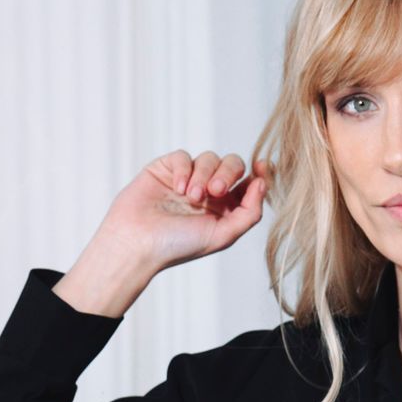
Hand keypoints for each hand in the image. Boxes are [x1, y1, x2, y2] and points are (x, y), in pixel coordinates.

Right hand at [97, 147, 270, 275]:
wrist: (138, 242)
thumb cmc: (179, 245)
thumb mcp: (223, 235)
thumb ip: (249, 212)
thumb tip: (262, 183)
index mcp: (225, 209)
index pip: (249, 184)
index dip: (259, 173)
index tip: (262, 166)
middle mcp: (209, 193)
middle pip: (232, 165)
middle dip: (227, 174)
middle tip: (214, 191)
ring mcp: (188, 180)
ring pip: (209, 158)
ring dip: (203, 175)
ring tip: (190, 197)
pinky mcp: (166, 169)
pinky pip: (183, 156)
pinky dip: (183, 170)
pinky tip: (177, 189)